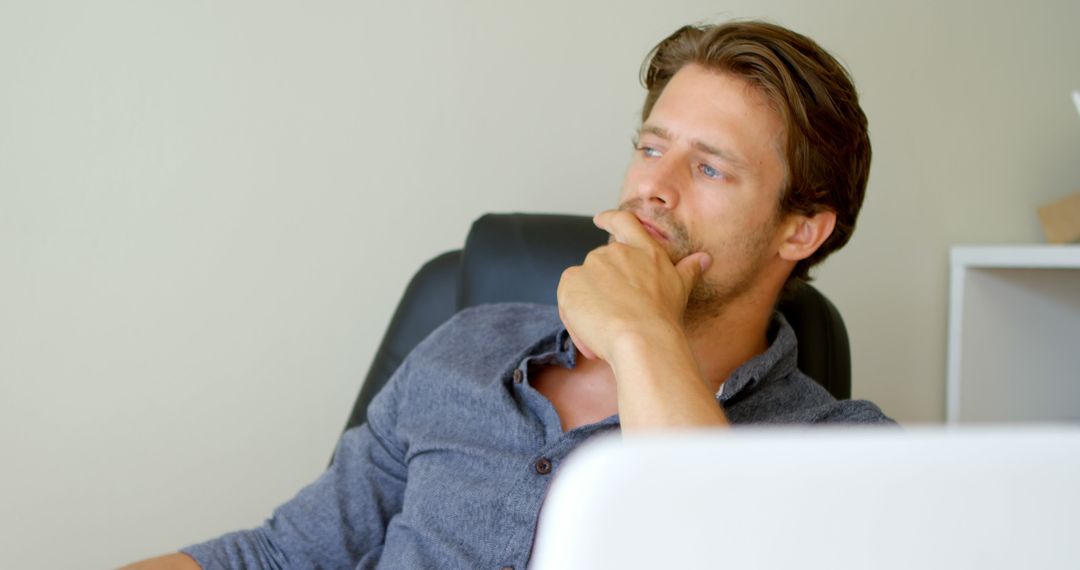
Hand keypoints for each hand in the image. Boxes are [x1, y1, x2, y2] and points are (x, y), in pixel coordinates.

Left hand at [557, 210, 711, 361]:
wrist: (643, 338)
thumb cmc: (664, 318)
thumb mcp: (681, 288)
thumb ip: (689, 269)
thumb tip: (705, 258)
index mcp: (643, 250)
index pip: (625, 223)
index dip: (610, 219)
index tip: (599, 219)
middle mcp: (617, 252)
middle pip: (599, 266)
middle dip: (601, 291)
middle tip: (615, 320)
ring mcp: (593, 264)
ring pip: (583, 287)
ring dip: (590, 308)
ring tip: (607, 334)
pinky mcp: (571, 281)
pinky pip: (568, 302)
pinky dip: (575, 319)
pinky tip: (592, 338)